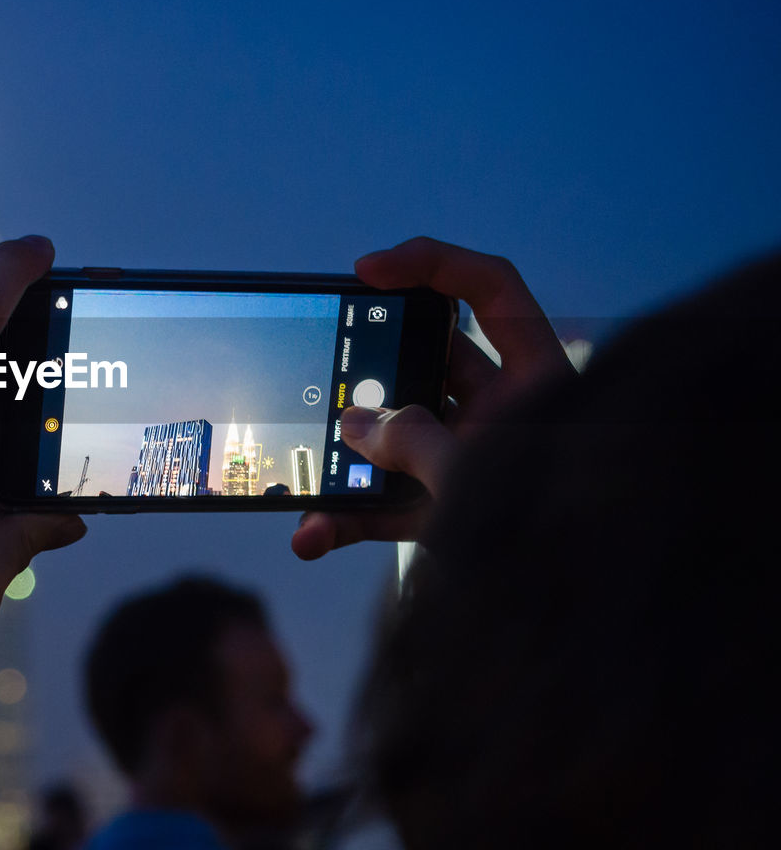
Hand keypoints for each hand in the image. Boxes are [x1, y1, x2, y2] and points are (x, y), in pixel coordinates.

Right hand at [292, 236, 572, 559]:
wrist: (584, 628)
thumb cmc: (560, 539)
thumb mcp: (479, 477)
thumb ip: (415, 443)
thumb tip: (358, 426)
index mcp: (537, 382)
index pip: (491, 291)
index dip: (431, 265)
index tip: (368, 272)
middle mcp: (507, 414)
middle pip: (429, 362)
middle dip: (370, 370)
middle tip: (327, 370)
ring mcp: (476, 462)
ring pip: (401, 436)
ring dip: (350, 455)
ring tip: (308, 461)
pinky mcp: (450, 512)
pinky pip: (390, 500)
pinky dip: (348, 517)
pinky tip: (312, 536)